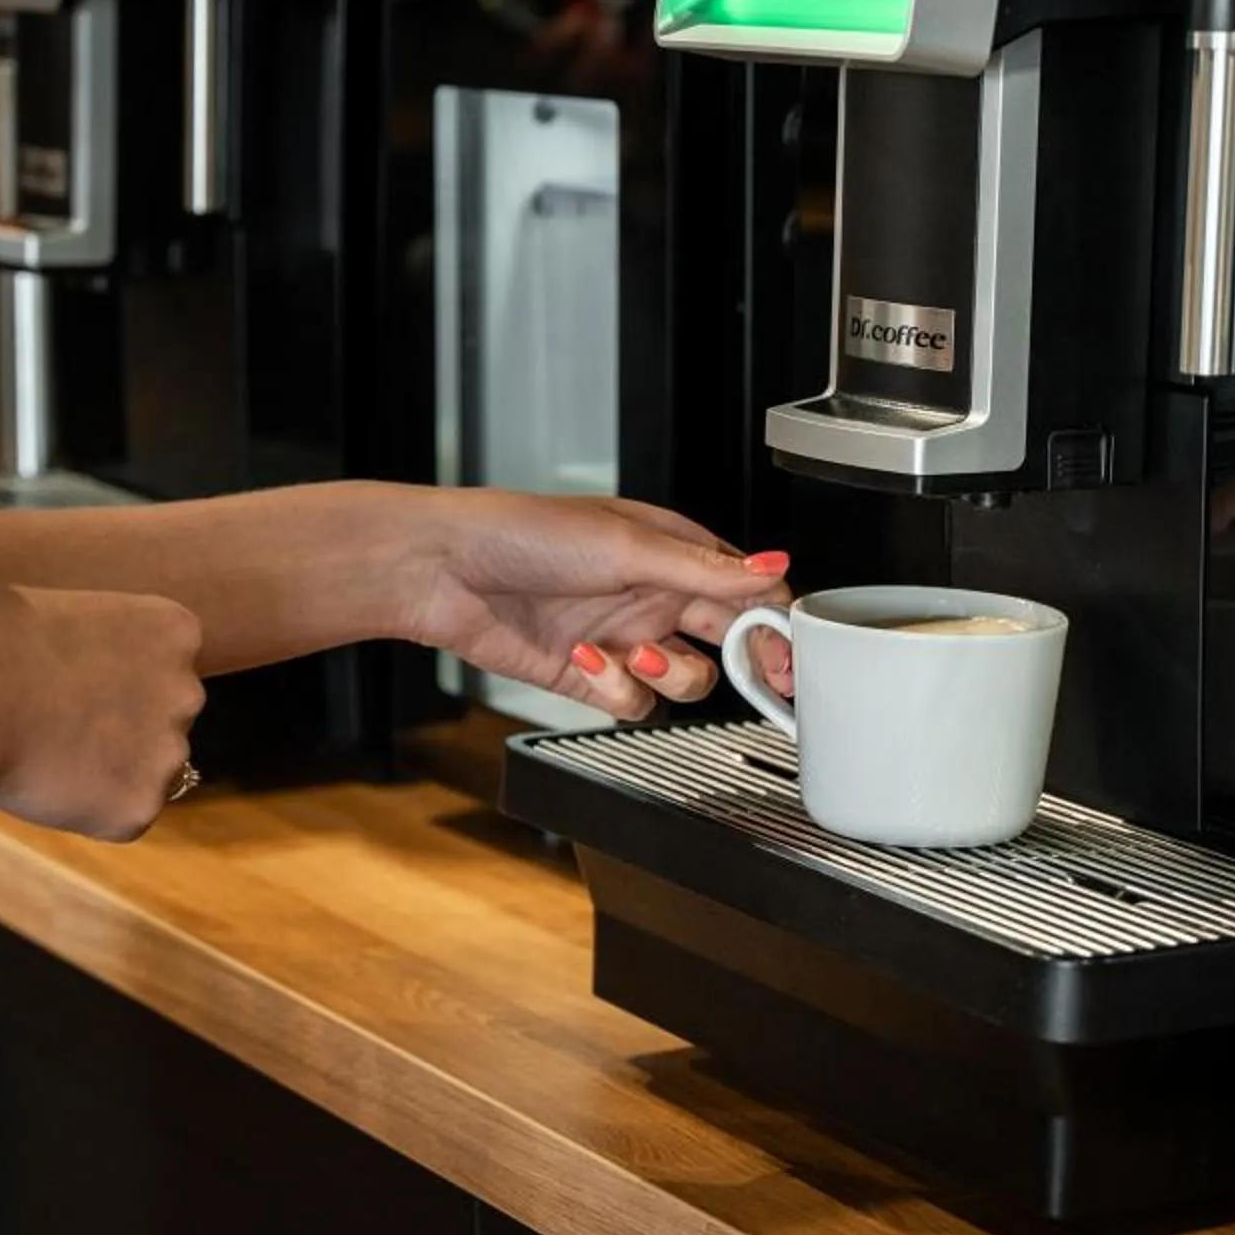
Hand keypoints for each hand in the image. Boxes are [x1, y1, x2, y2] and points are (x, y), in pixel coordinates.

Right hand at [0, 587, 205, 840]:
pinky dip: (85, 812)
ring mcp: (169, 753)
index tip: (70, 682)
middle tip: (55, 728)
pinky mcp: (140, 807)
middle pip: (162, 724)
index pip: (164, 669)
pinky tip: (42, 783)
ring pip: (144, 774)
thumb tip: (92, 687)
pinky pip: (117, 818)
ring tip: (42, 753)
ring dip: (106, 773)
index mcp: (175, 632)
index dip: (112, 683)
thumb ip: (104, 653)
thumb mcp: (71, 617)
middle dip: (121, 730)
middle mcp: (187, 692)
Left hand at [398, 490, 795, 720]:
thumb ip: (705, 569)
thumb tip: (774, 568)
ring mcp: (622, 637)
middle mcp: (652, 593)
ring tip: (638, 655)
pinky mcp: (589, 675)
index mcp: (670, 549)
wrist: (443, 571)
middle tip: (763, 678)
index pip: (745, 587)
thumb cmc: (522, 533)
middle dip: (745, 659)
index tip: (790, 647)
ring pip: (685, 678)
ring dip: (672, 674)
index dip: (773, 618)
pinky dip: (617, 689)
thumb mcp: (626, 545)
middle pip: (728, 638)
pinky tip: (586, 662)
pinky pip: (632, 701)